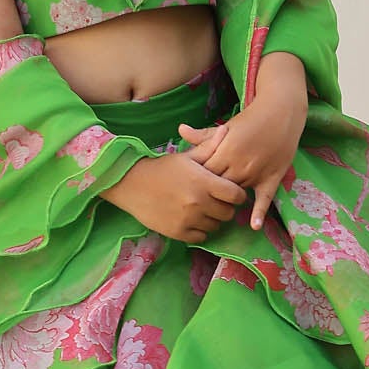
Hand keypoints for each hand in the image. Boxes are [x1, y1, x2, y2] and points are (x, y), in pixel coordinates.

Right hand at [99, 149, 247, 243]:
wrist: (132, 184)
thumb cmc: (162, 168)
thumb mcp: (186, 156)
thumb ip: (209, 147)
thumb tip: (225, 131)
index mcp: (204, 182)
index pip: (237, 196)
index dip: (237, 195)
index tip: (230, 192)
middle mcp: (198, 202)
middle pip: (228, 213)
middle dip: (225, 207)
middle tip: (215, 201)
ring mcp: (188, 219)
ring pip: (215, 226)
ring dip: (212, 219)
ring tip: (202, 210)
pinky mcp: (177, 232)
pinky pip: (201, 237)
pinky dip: (199, 230)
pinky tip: (192, 220)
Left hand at [177, 58, 305, 230]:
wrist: (281, 113)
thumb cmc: (250, 120)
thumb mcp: (226, 127)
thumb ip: (203, 135)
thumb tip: (180, 130)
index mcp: (225, 151)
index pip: (204, 173)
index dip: (196, 180)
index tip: (189, 186)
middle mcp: (240, 164)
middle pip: (218, 186)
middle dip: (208, 193)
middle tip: (198, 202)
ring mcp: (256, 173)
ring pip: (237, 194)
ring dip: (227, 201)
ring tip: (215, 211)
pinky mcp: (271, 178)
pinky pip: (265, 199)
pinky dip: (259, 212)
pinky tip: (254, 226)